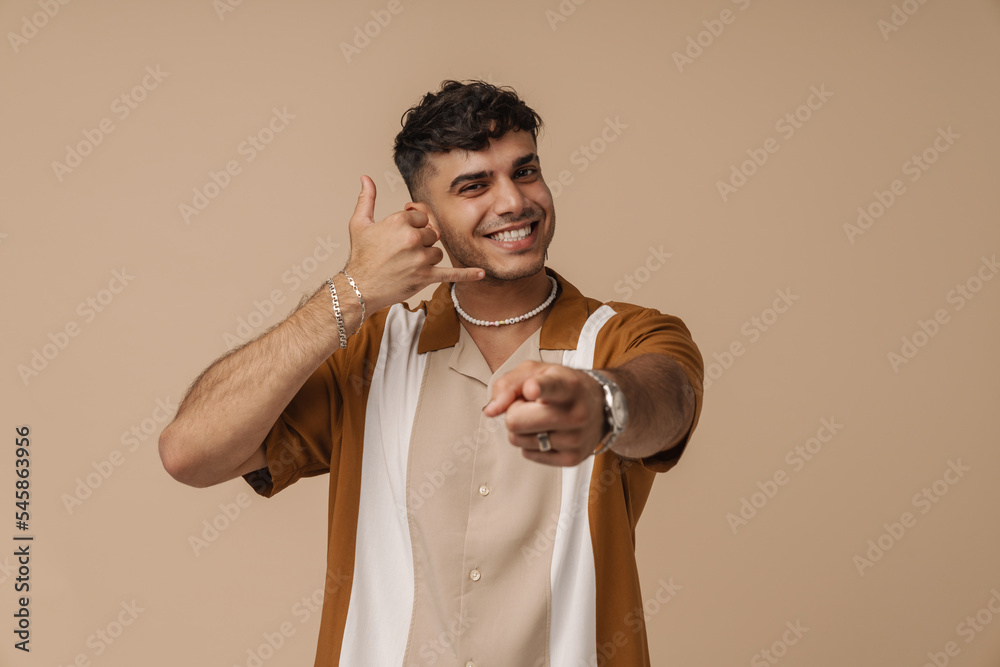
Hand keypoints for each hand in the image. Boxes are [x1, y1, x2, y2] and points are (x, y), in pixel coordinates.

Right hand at [342, 175, 483, 311]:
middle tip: (401, 253)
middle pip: (431, 234)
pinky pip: (451, 274)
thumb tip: (366, 178)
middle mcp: (412, 238)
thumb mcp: (360, 223)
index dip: (412, 227)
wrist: (359, 288)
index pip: (421, 218)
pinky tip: (481, 273)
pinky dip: (467, 274)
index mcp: (399, 221)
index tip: (400, 237)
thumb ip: (367, 198)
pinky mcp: (425, 277)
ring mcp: (420, 259)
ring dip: (426, 258)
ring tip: (406, 265)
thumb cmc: (360, 256)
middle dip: (420, 242)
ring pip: (437, 252)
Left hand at [483, 360, 606, 466]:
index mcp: (567, 384)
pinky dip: (531, 443)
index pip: (551, 386)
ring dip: (523, 429)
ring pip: (518, 440)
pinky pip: (528, 454)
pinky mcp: (572, 459)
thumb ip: (508, 384)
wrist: (600, 405)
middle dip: (514, 412)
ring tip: (544, 418)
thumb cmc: (562, 385)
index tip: (532, 389)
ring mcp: (575, 439)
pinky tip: (549, 432)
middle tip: (531, 406)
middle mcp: (575, 413)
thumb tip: (491, 411)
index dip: (539, 388)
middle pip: (515, 420)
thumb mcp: (536, 371)